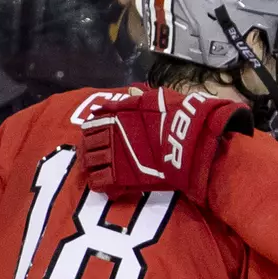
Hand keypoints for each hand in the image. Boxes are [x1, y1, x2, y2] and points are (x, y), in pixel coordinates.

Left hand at [78, 86, 252, 203]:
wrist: (189, 140)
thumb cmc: (178, 116)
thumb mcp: (159, 99)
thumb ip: (140, 97)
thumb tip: (131, 91)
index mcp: (118, 115)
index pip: (96, 120)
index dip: (92, 127)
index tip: (94, 132)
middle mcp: (112, 134)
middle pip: (89, 142)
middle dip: (88, 148)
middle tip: (90, 154)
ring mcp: (115, 155)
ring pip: (91, 162)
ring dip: (91, 165)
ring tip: (95, 170)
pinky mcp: (122, 176)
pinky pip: (102, 182)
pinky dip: (102, 184)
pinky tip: (107, 187)